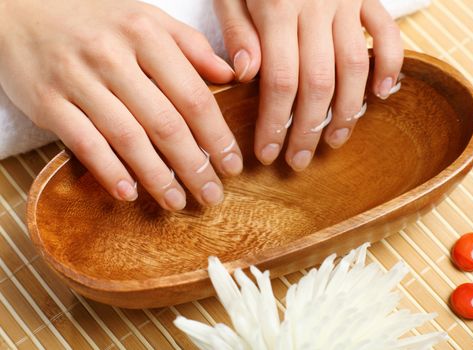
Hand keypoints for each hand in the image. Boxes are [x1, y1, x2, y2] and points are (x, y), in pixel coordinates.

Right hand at [0, 0, 241, 209]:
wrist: (21, 10)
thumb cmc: (96, 21)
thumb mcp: (147, 18)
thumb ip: (191, 45)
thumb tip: (232, 75)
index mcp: (146, 33)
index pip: (193, 95)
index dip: (217, 136)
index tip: (232, 165)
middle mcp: (113, 55)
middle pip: (165, 123)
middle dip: (194, 165)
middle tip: (211, 195)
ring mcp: (77, 79)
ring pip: (128, 138)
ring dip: (157, 177)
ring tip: (177, 202)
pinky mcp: (48, 101)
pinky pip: (84, 143)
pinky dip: (109, 171)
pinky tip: (130, 193)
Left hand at [214, 0, 402, 169]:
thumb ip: (237, 29)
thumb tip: (246, 75)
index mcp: (277, 9)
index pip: (279, 81)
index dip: (275, 123)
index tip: (268, 154)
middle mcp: (316, 10)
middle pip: (318, 83)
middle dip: (308, 129)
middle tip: (299, 160)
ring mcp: (347, 4)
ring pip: (354, 67)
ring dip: (347, 111)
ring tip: (335, 141)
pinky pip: (388, 33)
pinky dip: (391, 65)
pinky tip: (384, 95)